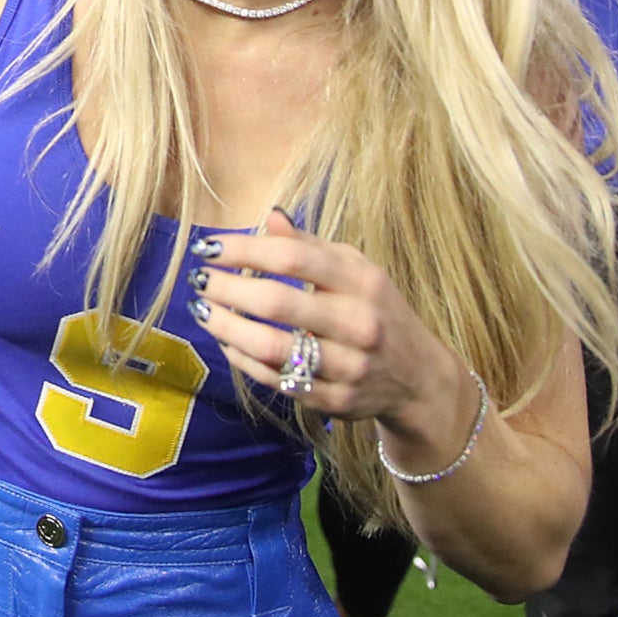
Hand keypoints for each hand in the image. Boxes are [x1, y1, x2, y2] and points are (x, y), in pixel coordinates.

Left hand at [197, 210, 477, 456]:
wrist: (420, 378)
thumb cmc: (376, 310)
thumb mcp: (356, 270)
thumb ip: (311, 246)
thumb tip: (270, 216)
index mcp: (361, 280)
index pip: (292, 257)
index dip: (243, 250)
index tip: (207, 247)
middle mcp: (358, 322)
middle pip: (277, 303)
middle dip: (227, 289)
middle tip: (197, 279)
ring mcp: (349, 365)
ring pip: (274, 348)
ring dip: (227, 328)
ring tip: (202, 311)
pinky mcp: (336, 400)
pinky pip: (278, 380)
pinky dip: (244, 361)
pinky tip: (227, 343)